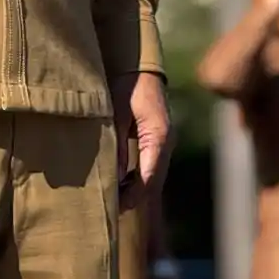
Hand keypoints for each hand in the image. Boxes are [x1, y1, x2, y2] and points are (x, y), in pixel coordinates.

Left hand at [113, 72, 173, 212]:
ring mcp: (164, 142)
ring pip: (153, 175)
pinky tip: (121, 183)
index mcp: (158, 136)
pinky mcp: (157, 139)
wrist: (140, 67)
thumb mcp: (117, 111)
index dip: (133, 195)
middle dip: (134, 197)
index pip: (149, 176)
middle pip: (153, 180)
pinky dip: (138, 177)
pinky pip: (150, 165)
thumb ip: (117, 143)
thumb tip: (115, 175)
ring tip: (114, 200)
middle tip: (112, 210)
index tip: (117, 207)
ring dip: (136, 189)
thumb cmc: (127, 85)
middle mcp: (166, 142)